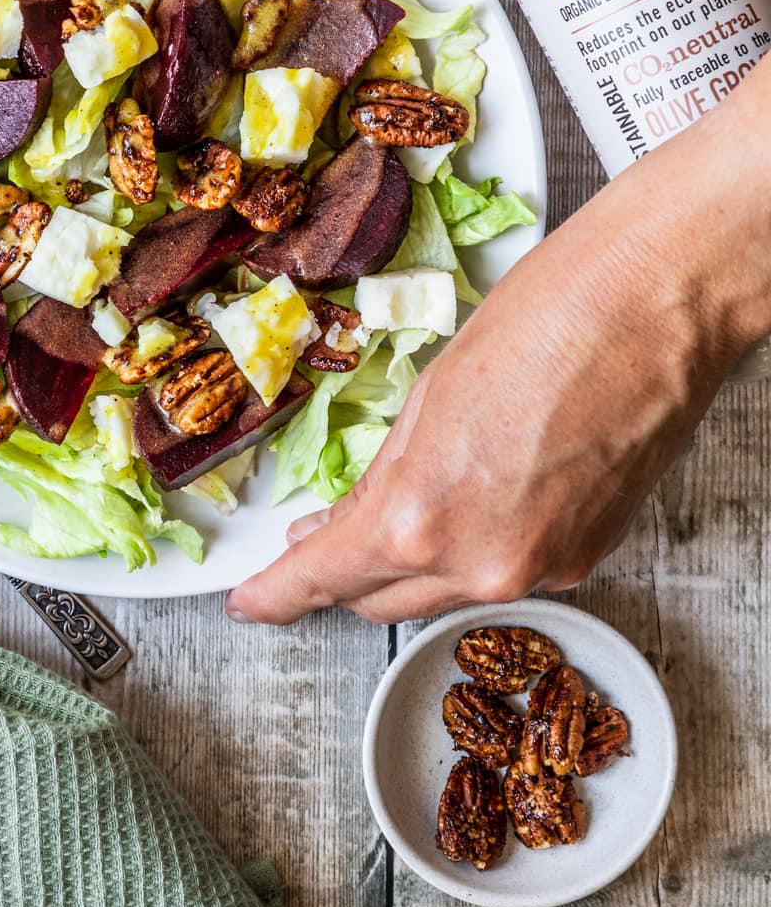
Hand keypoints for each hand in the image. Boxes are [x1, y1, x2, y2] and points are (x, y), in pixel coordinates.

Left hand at [226, 65, 770, 624]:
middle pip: (380, 600)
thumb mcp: (429, 392)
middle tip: (319, 537)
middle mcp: (479, 561)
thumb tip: (352, 519)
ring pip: (445, 592)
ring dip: (414, 563)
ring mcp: (539, 568)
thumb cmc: (548, 318)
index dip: (276, 596)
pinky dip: (478, 548)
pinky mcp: (586, 559)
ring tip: (407, 506)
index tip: (250, 602)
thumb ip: (387, 472)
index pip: (324, 579)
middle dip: (344, 572)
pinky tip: (477, 499)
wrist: (656, 303)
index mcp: (421, 512)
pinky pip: (506, 572)